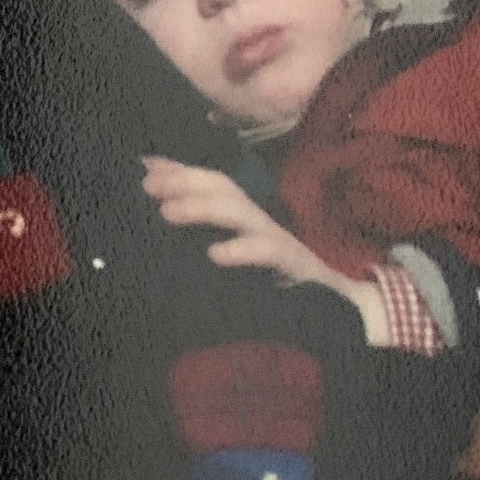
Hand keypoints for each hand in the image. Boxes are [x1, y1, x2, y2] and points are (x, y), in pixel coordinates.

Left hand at [141, 156, 390, 345]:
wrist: (336, 310)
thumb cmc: (275, 282)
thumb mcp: (235, 254)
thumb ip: (203, 228)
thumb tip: (163, 206)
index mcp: (243, 216)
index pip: (210, 182)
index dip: (179, 172)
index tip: (143, 169)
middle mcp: (258, 220)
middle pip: (222, 187)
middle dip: (185, 181)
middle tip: (148, 186)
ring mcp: (276, 238)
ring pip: (239, 212)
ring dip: (202, 208)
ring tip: (168, 212)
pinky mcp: (293, 265)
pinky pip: (267, 252)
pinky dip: (241, 250)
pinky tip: (215, 254)